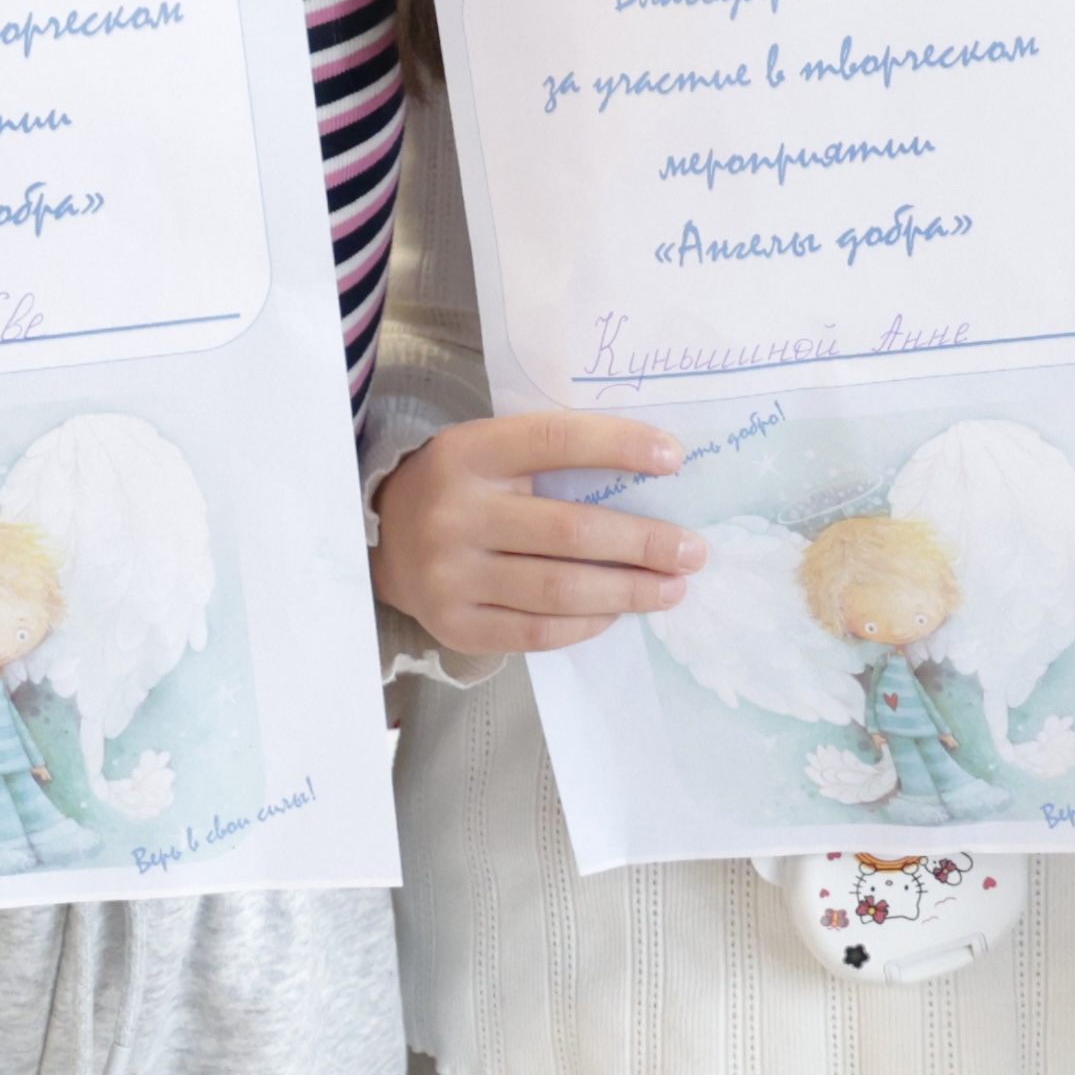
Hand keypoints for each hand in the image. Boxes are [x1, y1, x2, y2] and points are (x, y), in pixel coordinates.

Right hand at [367, 410, 706, 655]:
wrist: (383, 540)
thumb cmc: (464, 488)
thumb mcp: (491, 453)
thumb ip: (551, 461)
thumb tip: (653, 475)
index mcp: (468, 452)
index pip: (554, 442)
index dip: (619, 446)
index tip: (676, 457)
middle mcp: (454, 511)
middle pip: (570, 530)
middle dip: (644, 542)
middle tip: (692, 551)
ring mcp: (450, 574)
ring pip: (560, 589)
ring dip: (629, 591)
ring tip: (672, 588)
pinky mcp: (454, 624)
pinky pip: (537, 632)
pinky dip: (587, 624)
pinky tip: (618, 612)